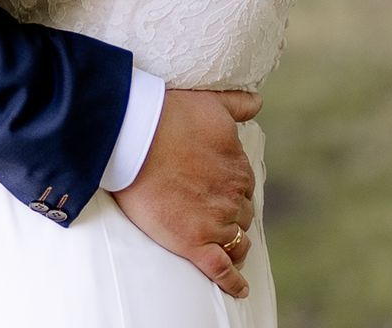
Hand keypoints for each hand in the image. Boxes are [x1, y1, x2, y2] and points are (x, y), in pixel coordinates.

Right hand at [109, 89, 262, 298]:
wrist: (134, 136)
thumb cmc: (167, 115)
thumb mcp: (209, 102)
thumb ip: (236, 104)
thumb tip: (257, 103)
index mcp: (237, 166)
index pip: (244, 187)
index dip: (232, 191)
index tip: (219, 191)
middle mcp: (232, 196)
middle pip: (242, 215)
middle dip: (231, 215)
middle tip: (211, 214)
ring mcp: (214, 221)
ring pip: (236, 241)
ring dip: (233, 244)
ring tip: (225, 248)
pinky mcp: (193, 242)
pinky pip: (221, 269)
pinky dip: (232, 282)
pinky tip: (239, 288)